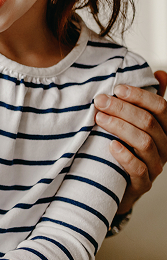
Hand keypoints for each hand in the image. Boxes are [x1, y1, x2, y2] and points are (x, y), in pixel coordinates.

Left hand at [94, 70, 166, 213]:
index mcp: (165, 129)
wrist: (115, 185)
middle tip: (100, 101)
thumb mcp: (136, 123)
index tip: (117, 88)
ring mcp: (155, 166)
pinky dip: (125, 156)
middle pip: (149, 123)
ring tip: (99, 118)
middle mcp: (164, 147)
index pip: (161, 107)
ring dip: (120, 127)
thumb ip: (147, 102)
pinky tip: (110, 145)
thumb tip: (162, 74)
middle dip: (123, 109)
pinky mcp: (142, 184)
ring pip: (144, 142)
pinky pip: (138, 169)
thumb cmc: (126, 148)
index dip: (140, 96)